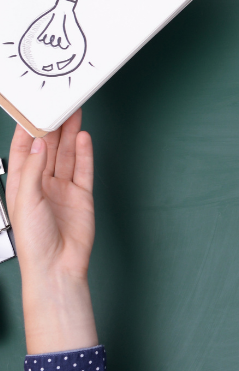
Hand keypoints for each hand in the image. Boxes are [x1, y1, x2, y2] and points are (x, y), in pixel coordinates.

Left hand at [6, 111, 97, 353]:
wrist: (57, 266)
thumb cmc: (34, 241)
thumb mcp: (26, 200)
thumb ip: (35, 168)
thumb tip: (41, 142)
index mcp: (21, 183)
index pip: (24, 149)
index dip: (30, 129)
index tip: (35, 108)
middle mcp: (42, 183)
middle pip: (49, 147)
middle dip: (54, 126)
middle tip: (62, 104)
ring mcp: (63, 188)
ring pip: (67, 154)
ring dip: (71, 134)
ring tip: (75, 113)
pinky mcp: (82, 195)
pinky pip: (84, 168)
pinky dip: (84, 153)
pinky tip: (84, 138)